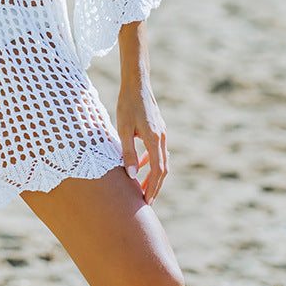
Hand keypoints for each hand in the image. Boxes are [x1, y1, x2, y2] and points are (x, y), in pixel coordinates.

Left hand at [116, 78, 168, 205]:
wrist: (136, 83)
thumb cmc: (127, 103)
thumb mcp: (123, 128)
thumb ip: (127, 151)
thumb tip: (131, 175)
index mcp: (154, 138)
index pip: (157, 170)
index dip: (152, 187)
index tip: (146, 202)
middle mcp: (161, 137)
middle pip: (162, 169)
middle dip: (155, 186)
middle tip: (146, 201)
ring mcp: (161, 132)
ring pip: (161, 160)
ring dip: (153, 175)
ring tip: (143, 187)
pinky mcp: (157, 128)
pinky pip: (157, 150)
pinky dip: (150, 160)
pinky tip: (140, 163)